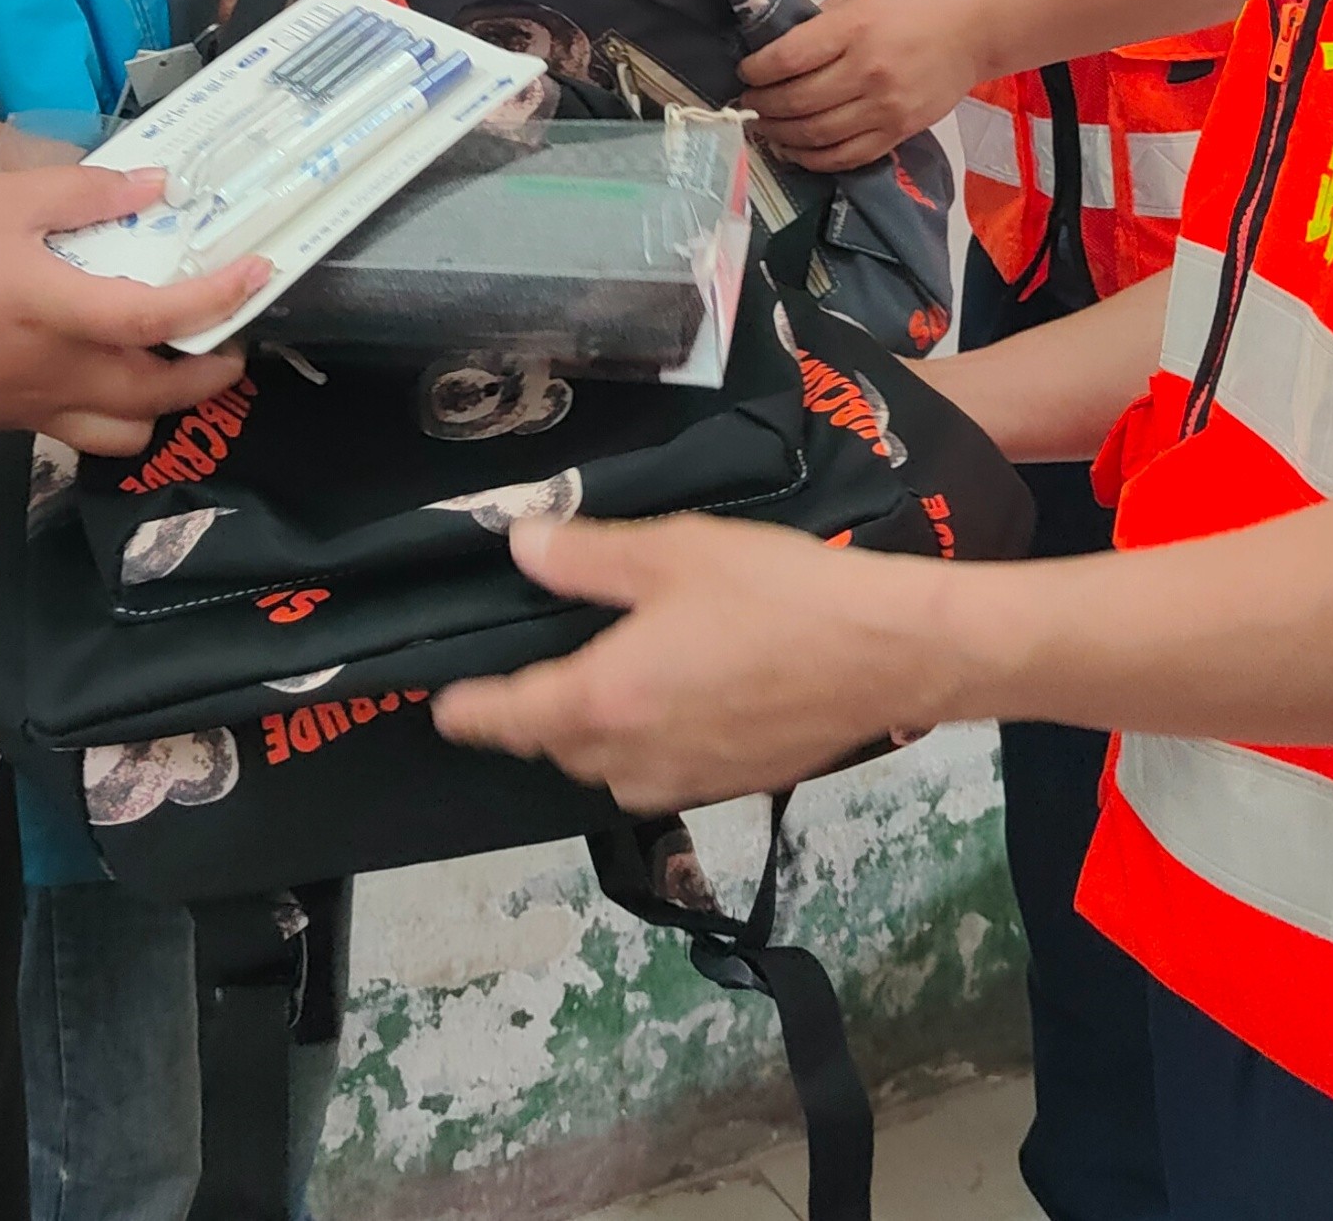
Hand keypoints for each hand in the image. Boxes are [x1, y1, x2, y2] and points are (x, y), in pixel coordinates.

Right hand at [0, 163, 256, 452]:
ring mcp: (32, 408)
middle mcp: (59, 374)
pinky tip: (104, 373)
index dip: (220, 298)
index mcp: (61, 314)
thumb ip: (81, 193)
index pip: (163, 319)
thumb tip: (155, 186)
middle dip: (211, 373)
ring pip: (126, 432)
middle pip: (162, 396)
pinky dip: (113, 416)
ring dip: (165, 407)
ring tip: (171, 365)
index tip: (260, 272)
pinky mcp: (5, 423)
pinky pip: (80, 434)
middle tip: (232, 338)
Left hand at [432, 515, 947, 812]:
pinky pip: (664, 776)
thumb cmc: (778, 593)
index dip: (471, 712)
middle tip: (532, 677)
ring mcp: (689, 780)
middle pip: (560, 748)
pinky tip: (673, 708)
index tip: (444, 710)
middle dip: (537, 719)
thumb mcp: (675, 552)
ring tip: (599, 692)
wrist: (888, 653)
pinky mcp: (736, 785)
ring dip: (593, 739)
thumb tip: (520, 547)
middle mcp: (635, 757)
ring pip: (611, 771)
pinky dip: (648, 749)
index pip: (512, 716)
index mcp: (605, 698)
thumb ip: (588, 556)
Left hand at [737, 0, 993, 170]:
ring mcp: (885, 107)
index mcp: (855, 29)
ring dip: (781, 135)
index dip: (757, 70)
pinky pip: (847, 156)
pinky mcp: (899, 132)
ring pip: (817, 135)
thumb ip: (819, 23)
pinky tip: (796, 150)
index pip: (789, 58)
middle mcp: (868, 71)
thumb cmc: (913, 6)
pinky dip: (814, 159)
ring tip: (765, 127)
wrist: (973, 30)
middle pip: (798, 101)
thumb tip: (775, 48)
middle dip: (763, 105)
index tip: (745, 72)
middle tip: (748, 102)